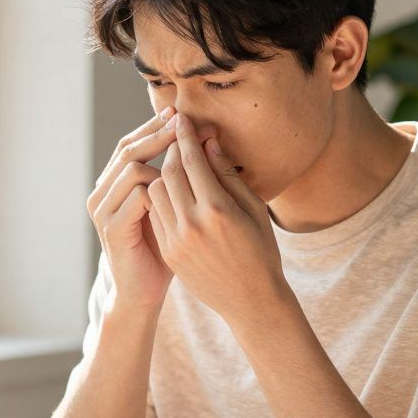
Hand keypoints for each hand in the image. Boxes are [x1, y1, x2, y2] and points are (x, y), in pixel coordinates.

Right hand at [86, 106, 179, 309]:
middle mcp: (102, 192)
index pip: (131, 143)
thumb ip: (176, 179)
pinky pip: (137, 196)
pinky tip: (182, 188)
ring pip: (131, 168)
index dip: (155, 127)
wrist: (143, 294)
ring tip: (187, 152)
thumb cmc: (162, 251)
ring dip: (160, 157)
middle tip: (184, 122)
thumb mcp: (170, 209)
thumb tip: (201, 140)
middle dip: (159, 133)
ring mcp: (104, 210)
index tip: (183, 114)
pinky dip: (160, 188)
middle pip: (128, 148)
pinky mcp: (112, 228)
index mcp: (114, 184)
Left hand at [145, 112, 286, 323]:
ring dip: (163, 174)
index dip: (185, 135)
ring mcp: (176, 241)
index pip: (192, 161)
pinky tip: (171, 191)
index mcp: (217, 210)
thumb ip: (227, 175)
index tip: (182, 117)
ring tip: (176, 165)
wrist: (251, 301)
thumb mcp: (253, 209)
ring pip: (156, 191)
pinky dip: (160, 198)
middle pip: (169, 172)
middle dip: (172, 149)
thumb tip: (208, 142)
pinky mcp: (169, 253)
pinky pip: (155, 214)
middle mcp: (192, 224)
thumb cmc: (261, 251)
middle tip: (176, 135)